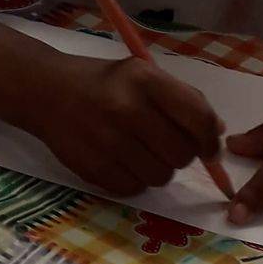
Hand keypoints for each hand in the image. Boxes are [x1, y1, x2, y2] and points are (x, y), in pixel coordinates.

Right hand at [39, 56, 223, 195]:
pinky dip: (134, 180)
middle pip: (182, 155)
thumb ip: (182, 99)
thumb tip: (216, 133)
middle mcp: (126, 109)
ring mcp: (107, 141)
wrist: (46, 91)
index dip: (210, 140)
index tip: (209, 148)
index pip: (198, 119)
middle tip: (164, 144)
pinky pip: (134, 189)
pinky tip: (120, 160)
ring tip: (139, 151)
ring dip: (157, 168)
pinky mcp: (93, 168)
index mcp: (144, 80)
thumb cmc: (103, 82)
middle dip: (181, 154)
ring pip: (161, 177)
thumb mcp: (142, 75)